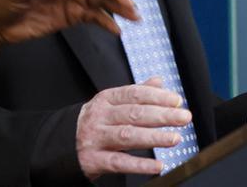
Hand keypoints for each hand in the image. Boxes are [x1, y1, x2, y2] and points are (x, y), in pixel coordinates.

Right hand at [76, 77, 192, 178]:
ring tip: (175, 138)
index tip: (177, 100)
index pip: (133, 94)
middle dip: (162, 115)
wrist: (61, 145)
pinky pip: (119, 163)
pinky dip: (139, 165)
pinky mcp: (93, 159)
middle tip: (184, 117)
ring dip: (153, 137)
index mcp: (105, 100)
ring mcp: (95, 138)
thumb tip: (159, 81)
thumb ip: (135, 94)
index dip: (156, 96)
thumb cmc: (94, 123)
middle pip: (133, 114)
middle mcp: (99, 117)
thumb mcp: (110, 104)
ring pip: (126, 136)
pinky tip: (158, 165)